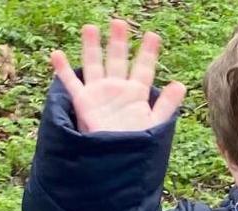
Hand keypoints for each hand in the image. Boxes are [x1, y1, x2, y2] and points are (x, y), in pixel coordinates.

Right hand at [50, 19, 185, 132]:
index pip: (143, 68)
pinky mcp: (83, 102)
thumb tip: (181, 84)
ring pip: (94, 64)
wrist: (115, 162)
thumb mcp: (154, 123)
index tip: (153, 35)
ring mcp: (99, 93)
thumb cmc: (135, 144)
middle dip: (119, 42)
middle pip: (117, 59)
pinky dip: (62, 69)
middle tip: (119, 22)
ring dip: (92, 47)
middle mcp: (117, 89)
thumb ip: (166, 104)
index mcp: (136, 93)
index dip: (148, 52)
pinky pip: (71, 83)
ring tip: (90, 27)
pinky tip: (56, 54)